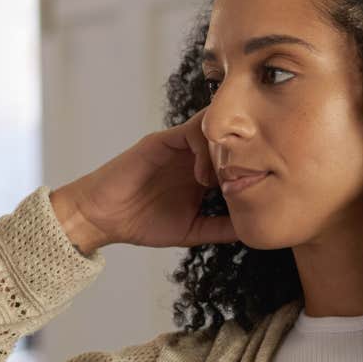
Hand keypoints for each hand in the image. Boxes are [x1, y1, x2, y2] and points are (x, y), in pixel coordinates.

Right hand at [48, 111, 238, 255]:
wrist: (102, 217)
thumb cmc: (141, 223)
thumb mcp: (191, 231)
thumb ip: (220, 228)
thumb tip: (252, 230)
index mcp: (202, 174)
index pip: (237, 160)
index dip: (253, 170)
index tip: (260, 192)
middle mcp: (193, 156)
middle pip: (232, 141)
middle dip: (246, 157)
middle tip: (249, 182)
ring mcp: (179, 146)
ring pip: (217, 130)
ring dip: (227, 153)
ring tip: (222, 182)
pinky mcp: (163, 140)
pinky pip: (192, 130)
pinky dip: (205, 149)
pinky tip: (202, 178)